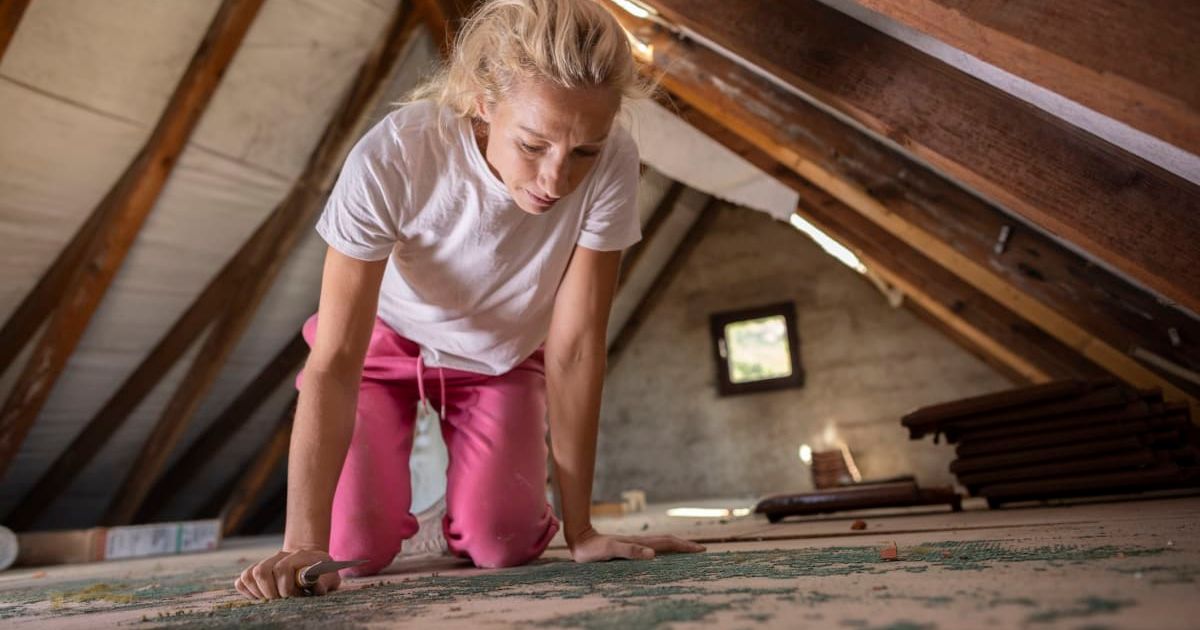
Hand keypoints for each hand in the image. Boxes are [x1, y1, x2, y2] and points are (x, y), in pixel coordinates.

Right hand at [234, 548, 340, 599]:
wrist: (312, 563)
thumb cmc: (323, 574)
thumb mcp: (330, 577)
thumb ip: (325, 582)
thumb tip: (316, 587)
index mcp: (299, 555)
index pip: (282, 568)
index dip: (285, 587)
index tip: (293, 596)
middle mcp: (279, 555)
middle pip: (261, 571)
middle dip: (270, 592)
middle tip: (281, 600)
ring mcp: (266, 562)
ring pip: (249, 575)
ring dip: (258, 592)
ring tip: (272, 599)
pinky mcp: (255, 571)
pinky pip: (242, 580)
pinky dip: (249, 592)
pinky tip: (263, 597)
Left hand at [569, 527, 705, 562]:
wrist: (579, 538)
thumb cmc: (591, 548)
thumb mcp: (610, 550)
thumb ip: (630, 550)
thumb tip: (653, 554)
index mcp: (639, 542)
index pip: (667, 542)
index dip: (684, 545)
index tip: (700, 549)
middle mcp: (639, 541)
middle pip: (668, 541)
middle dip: (685, 545)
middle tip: (701, 550)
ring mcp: (634, 543)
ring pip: (661, 543)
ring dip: (676, 546)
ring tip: (688, 551)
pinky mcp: (628, 547)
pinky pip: (651, 547)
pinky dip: (663, 550)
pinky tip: (663, 555)